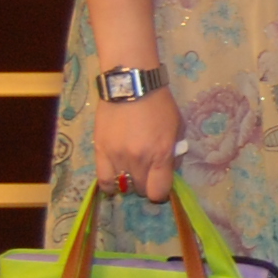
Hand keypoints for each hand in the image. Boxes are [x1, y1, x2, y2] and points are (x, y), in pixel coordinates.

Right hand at [93, 85, 181, 201]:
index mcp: (161, 154)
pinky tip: (115, 177)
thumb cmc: (159, 105)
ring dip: (129, 183)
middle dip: (147, 185)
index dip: (161, 192)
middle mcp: (138, 159)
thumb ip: (174, 153)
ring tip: (132, 171)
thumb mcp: (178, 128)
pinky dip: (110, 183)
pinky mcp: (100, 150)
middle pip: (141, 190)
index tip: (161, 184)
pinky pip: (103, 179)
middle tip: (148, 173)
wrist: (131, 85)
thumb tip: (169, 171)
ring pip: (122, 186)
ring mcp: (117, 156)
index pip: (159, 192)